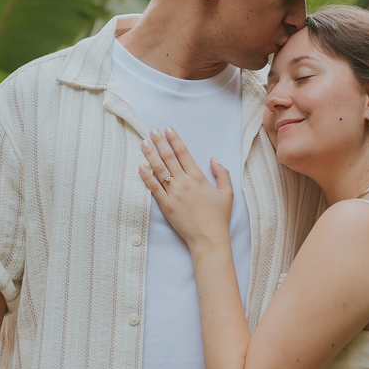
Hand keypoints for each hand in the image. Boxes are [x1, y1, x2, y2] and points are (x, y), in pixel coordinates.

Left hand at [140, 127, 233, 248]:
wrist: (208, 238)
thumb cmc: (219, 217)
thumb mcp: (227, 193)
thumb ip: (222, 173)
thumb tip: (213, 159)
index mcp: (198, 177)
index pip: (183, 153)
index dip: (175, 140)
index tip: (168, 129)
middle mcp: (184, 183)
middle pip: (169, 158)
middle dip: (160, 142)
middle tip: (152, 130)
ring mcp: (173, 194)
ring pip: (159, 170)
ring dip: (150, 155)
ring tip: (143, 143)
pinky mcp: (166, 206)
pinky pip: (154, 188)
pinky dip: (146, 176)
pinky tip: (140, 167)